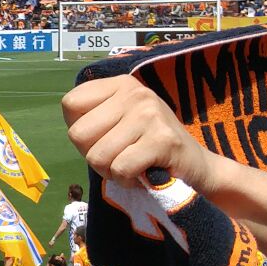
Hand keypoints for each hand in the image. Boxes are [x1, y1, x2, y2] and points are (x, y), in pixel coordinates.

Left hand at [62, 77, 216, 193]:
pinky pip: (120, 169)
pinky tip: (142, 174)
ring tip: (132, 166)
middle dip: (93, 155)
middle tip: (118, 158)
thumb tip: (72, 129)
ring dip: (111, 172)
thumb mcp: (121, 120)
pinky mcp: (162, 140)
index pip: (70, 104)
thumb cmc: (149, 146)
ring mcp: (149, 114)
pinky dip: (126, 181)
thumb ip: (94, 118)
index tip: (104, 138)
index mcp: (121, 84)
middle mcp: (135, 93)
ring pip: (97, 156)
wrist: (197, 166)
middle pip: (78, 134)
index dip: (80, 131)